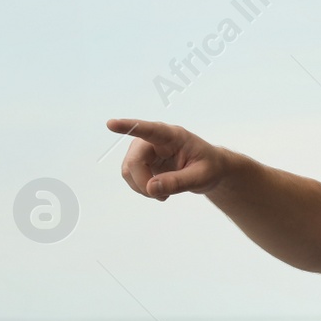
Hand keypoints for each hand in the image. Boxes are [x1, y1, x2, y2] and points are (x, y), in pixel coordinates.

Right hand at [106, 118, 230, 200]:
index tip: (111, 124)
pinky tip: (160, 191)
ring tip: (164, 194)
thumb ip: (178, 182)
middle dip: (143, 183)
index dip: (129, 127)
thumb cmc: (209, 167)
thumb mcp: (201, 177)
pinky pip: (132, 178)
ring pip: (129, 170)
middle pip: (134, 161)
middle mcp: (154, 140)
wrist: (208, 170)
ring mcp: (145, 150)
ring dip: (142, 188)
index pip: (148, 130)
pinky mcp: (142, 162)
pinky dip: (143, 189)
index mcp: (172, 136)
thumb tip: (151, 188)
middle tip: (162, 196)